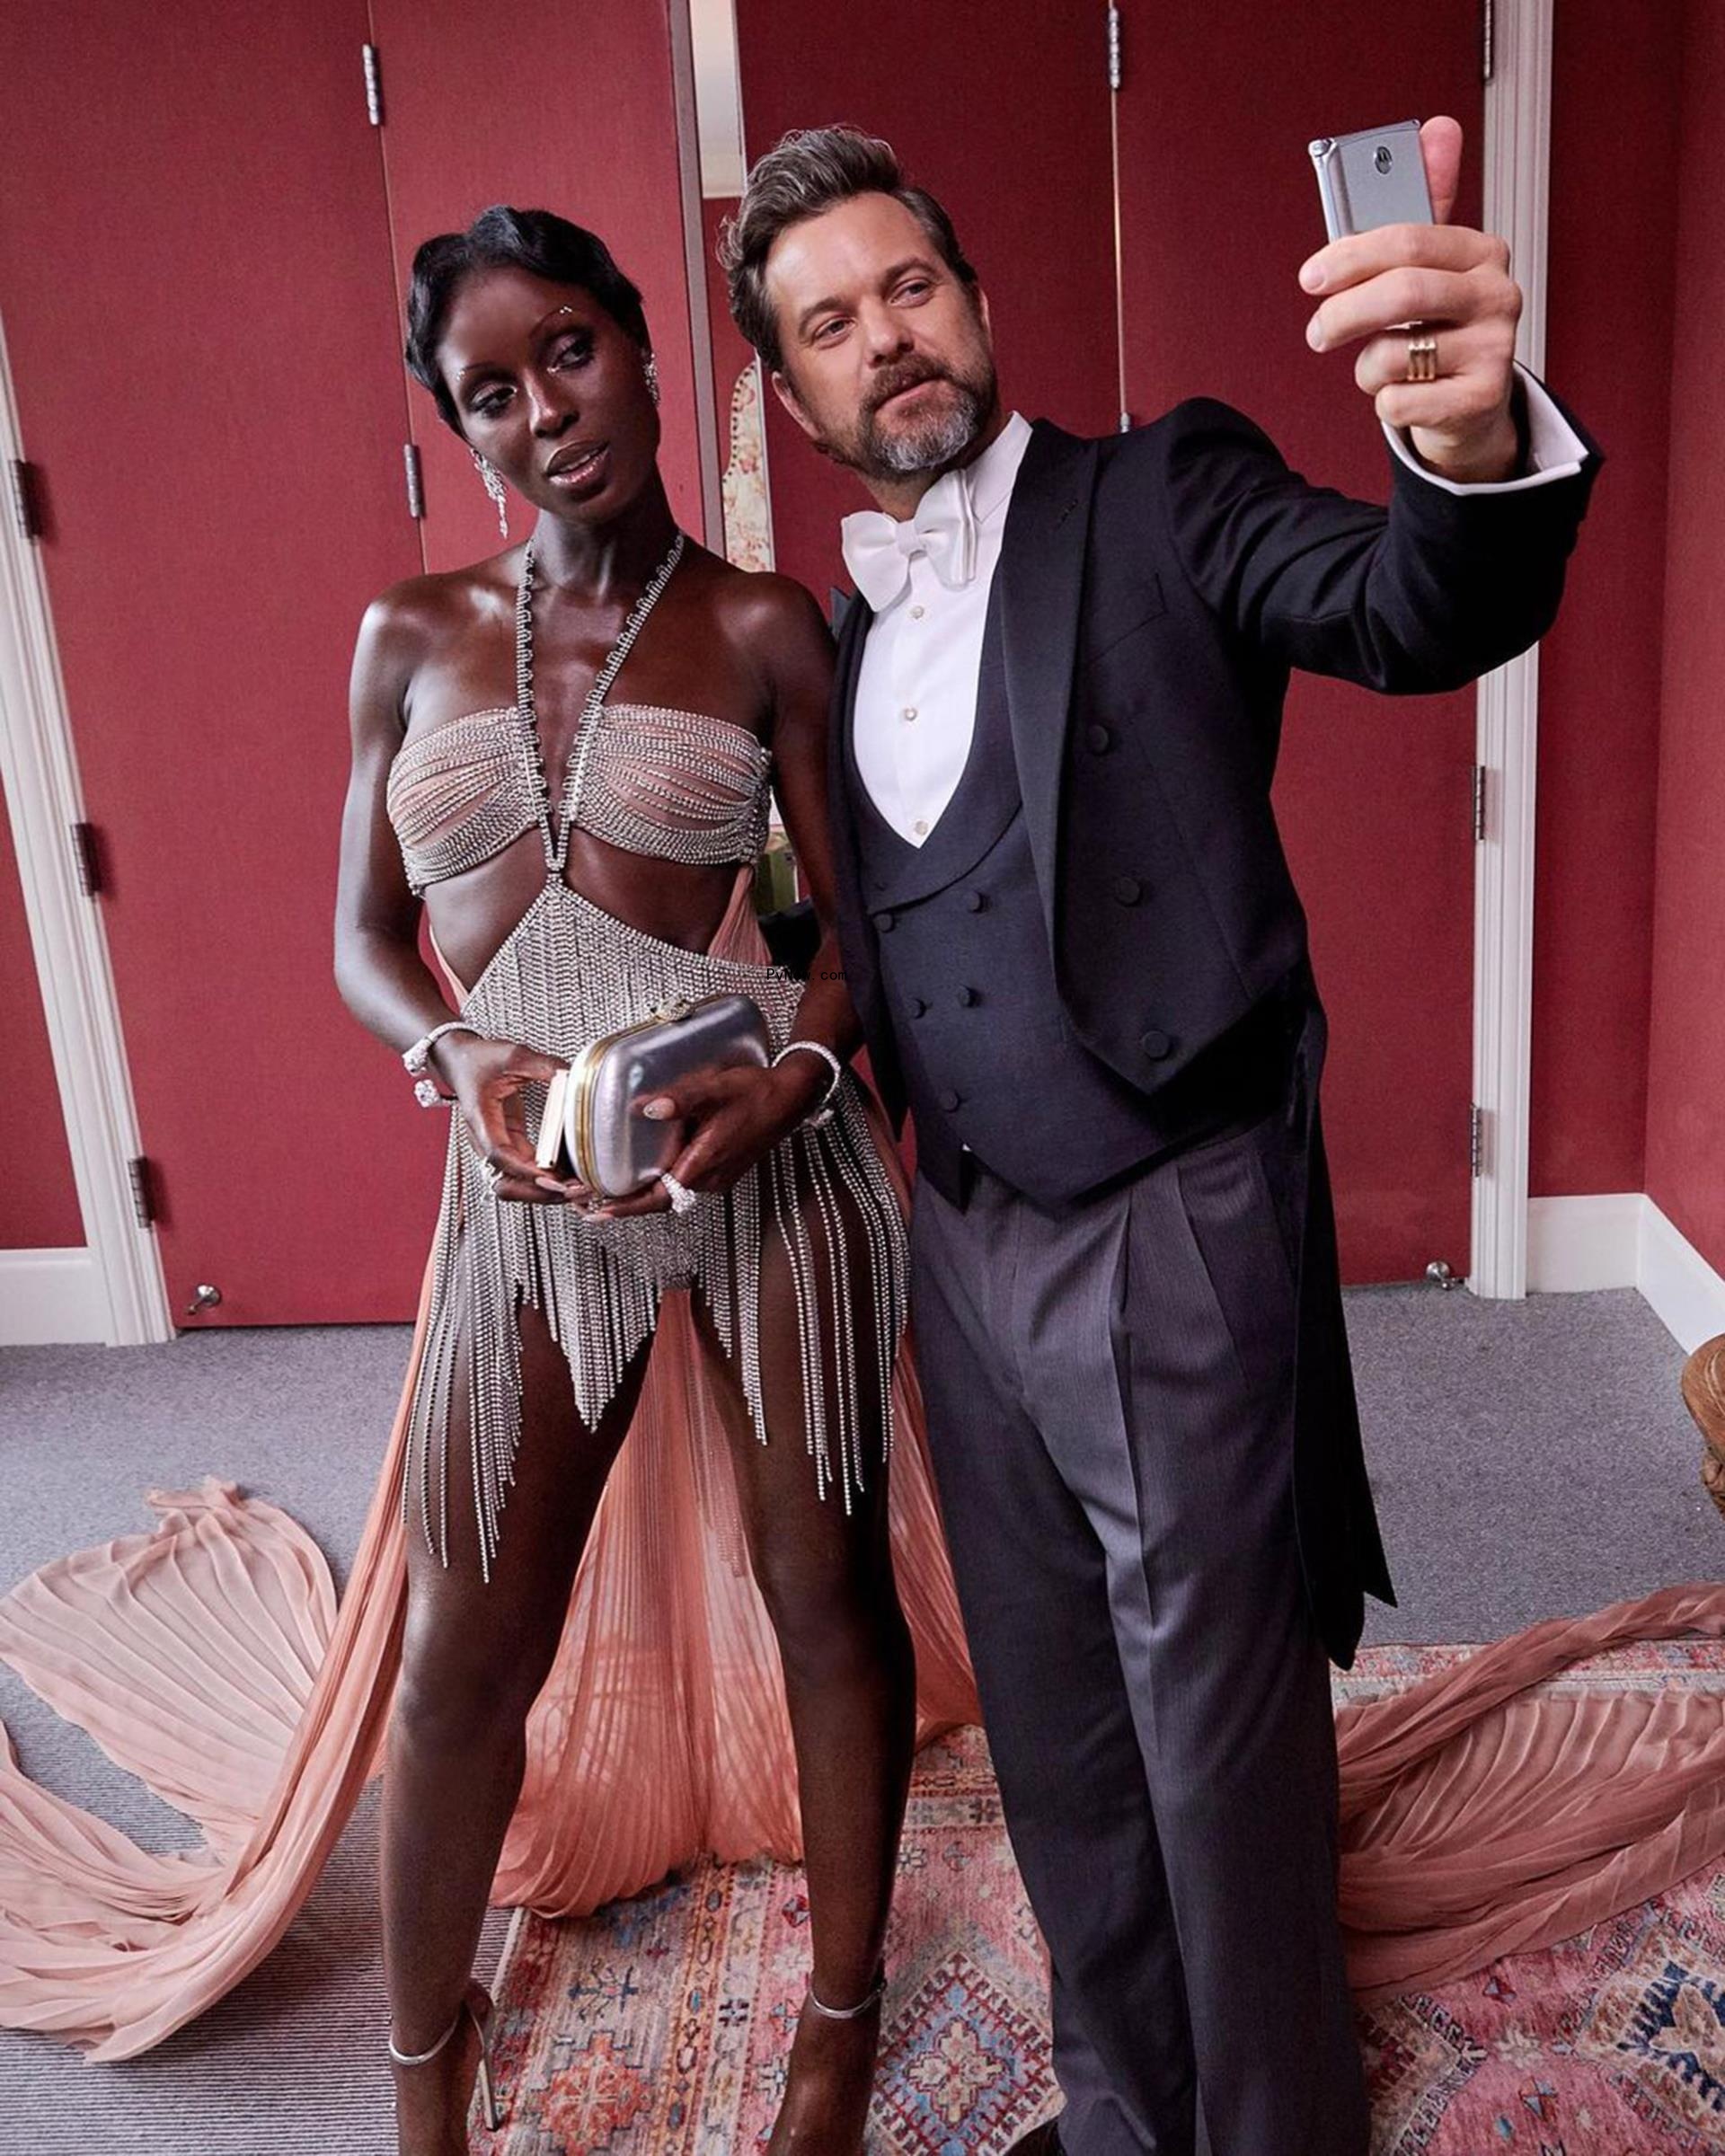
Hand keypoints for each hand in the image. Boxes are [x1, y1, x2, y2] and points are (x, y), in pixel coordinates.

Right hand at [435, 1033, 593, 1206]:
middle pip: (506, 1183)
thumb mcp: (512, 1055)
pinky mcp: (509, 1143)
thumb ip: (543, 1065)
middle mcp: (486, 1139)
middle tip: (572, 1189)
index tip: (552, 1175)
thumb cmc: (477, 1059)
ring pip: (516, 1183)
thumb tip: (572, 1076)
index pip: (499, 1155)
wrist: (459, 1059)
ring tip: (576, 1186)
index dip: (526, 1169)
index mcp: (482, 1119)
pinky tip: (570, 1172)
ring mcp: (497, 1144)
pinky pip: (527, 1169)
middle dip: (539, 1191)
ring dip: (544, 1190)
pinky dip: (547, 1176)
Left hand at [582, 1057, 826, 1219]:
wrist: (792, 1098)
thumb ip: (682, 1097)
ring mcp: (716, 1177)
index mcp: (705, 1164)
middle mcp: (710, 1178)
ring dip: (640, 1194)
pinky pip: (682, 1182)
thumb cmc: (758, 1093)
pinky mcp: (719, 1169)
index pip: (658, 1197)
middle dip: (624, 1203)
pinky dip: (659, 1182)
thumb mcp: (717, 1088)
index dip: (626, 1206)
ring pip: (670, 1192)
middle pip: (659, 1201)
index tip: (598, 1210)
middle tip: (588, 1200)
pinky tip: (644, 1169)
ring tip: (608, 1188)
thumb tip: (648, 1108)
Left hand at [1298, 116, 1522, 482]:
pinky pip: (1400, 402)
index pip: (1408, 241)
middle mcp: (1498, 294)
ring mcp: (1497, 347)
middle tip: (1317, 332)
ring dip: (1367, 367)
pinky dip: (1384, 404)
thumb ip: (1421, 206)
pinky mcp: (1484, 397)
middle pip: (1403, 293)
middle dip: (1344, 314)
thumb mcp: (1428, 268)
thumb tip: (1438, 130)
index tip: (1310, 277)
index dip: (1350, 258)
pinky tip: (1405, 395)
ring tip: (1380, 366)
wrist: (1470, 406)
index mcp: (1482, 251)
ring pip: (1395, 354)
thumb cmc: (1438, 330)